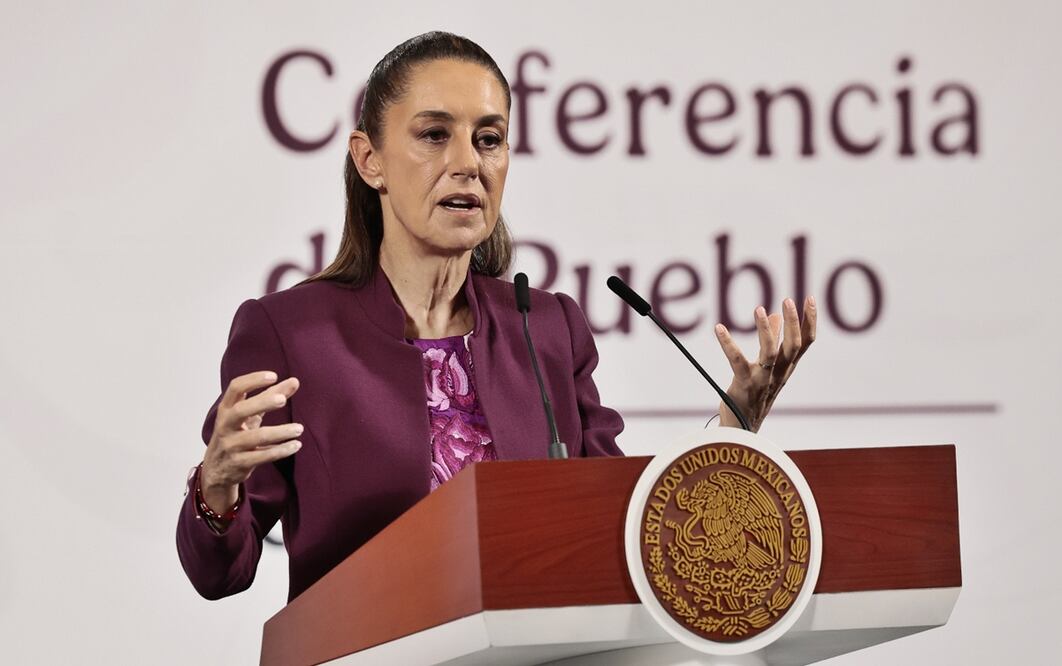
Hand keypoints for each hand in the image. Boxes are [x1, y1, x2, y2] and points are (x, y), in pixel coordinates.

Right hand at [200, 371, 302, 512]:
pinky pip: (262, 457)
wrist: (216, 470)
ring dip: (280, 432)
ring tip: (299, 428)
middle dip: (262, 403)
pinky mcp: (239, 463)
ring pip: (256, 437)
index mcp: (227, 409)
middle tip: (282, 400)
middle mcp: (225, 425)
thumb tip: (294, 381)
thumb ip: (270, 397)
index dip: (253, 380)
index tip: (274, 376)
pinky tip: (296, 445)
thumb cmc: (236, 434)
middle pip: (241, 410)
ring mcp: (231, 445)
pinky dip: (281, 451)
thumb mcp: (250, 415)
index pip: (235, 388)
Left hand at [713, 296, 815, 431]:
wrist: (742, 429)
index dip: (810, 321)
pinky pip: (737, 361)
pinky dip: (728, 344)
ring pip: (771, 352)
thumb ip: (774, 340)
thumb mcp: (768, 367)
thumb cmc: (754, 395)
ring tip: (759, 309)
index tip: (809, 299)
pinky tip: (718, 328)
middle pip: (794, 346)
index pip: (806, 343)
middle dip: (794, 322)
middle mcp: (780, 374)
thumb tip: (776, 315)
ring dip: (766, 330)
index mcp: (787, 368)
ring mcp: (763, 380)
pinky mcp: (744, 384)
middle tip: (788, 300)